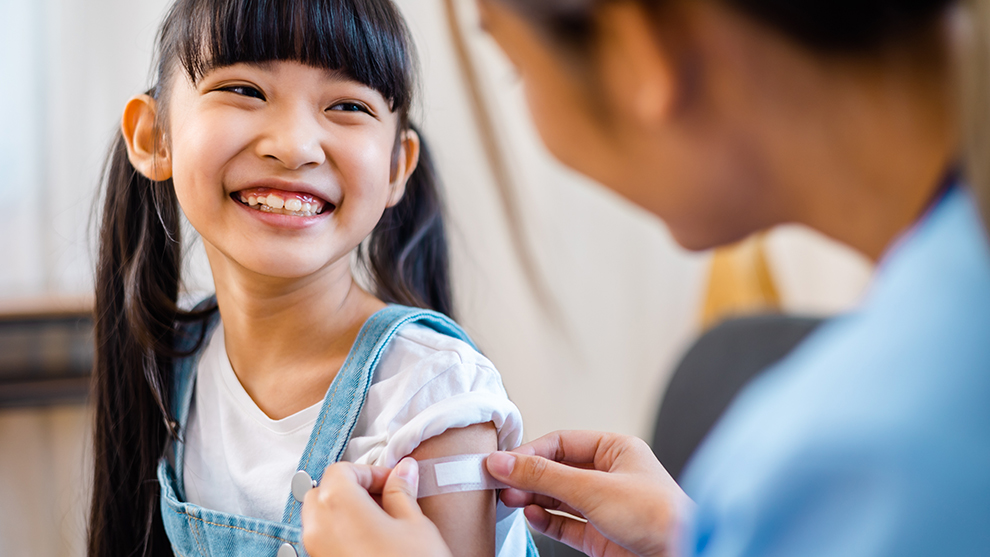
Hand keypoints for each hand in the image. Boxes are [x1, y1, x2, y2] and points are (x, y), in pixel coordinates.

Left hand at [301, 458, 452, 556]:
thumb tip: (404, 470)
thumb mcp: (415, 524)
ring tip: (381, 522)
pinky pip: (323, 541)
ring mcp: (316, 551)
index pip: (342, 470)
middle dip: (352, 489)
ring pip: (319, 517)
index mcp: (338, 503)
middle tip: (385, 498)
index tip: (393, 481)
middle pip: (324, 491)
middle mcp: (317, 526)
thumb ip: (403, 491)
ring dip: (345, 511)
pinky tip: (371, 542)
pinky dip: (341, 533)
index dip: (370, 471)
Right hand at [486, 431, 692, 556]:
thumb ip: (544, 476)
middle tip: (497, 482)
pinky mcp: (601, 536)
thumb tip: (503, 462)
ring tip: (507, 498)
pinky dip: (545, 520)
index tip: (501, 462)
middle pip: (557, 469)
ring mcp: (605, 507)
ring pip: (558, 497)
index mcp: (616, 450)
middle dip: (527, 476)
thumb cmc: (657, 515)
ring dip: (532, 498)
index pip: (562, 442)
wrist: (681, 556)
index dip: (530, 451)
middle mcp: (610, 475)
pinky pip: (565, 523)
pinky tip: (530, 515)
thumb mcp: (593, 489)